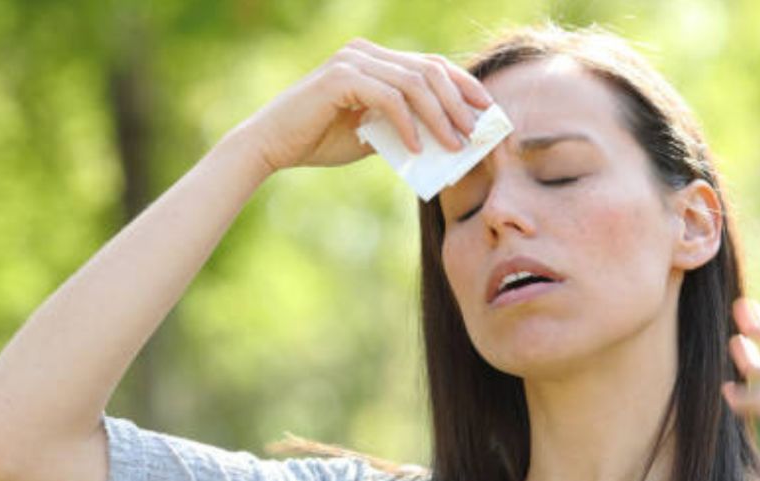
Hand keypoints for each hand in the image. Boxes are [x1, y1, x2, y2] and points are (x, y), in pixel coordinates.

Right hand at [232, 38, 492, 172]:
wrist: (272, 147)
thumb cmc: (320, 140)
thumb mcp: (372, 134)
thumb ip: (403, 128)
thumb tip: (446, 139)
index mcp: (376, 59)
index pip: (430, 64)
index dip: (463, 85)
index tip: (487, 110)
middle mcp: (366, 52)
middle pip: (429, 70)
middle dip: (459, 102)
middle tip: (476, 133)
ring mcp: (353, 61)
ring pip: (414, 83)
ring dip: (440, 116)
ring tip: (454, 146)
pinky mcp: (341, 78)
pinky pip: (389, 99)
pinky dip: (408, 125)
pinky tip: (416, 149)